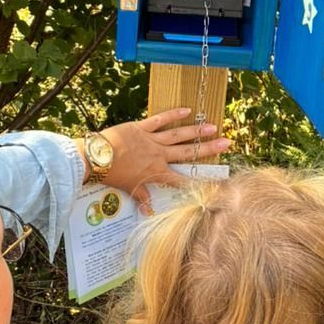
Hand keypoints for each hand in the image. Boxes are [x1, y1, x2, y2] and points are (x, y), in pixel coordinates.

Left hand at [94, 109, 231, 213]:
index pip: (182, 179)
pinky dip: (173, 115)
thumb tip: (149, 213)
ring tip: (213, 127)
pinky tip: (187, 110)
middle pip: (187, 153)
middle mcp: (158, 156)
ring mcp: (151, 140)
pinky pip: (160, 120)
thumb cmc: (112, 175)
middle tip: (226, 143)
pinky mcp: (141, 128)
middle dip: (208, 149)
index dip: (200, 180)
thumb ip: (142, 198)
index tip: (217, 180)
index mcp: (156, 173)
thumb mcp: (129, 188)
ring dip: (196, 132)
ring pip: (178, 136)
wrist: (97, 158)